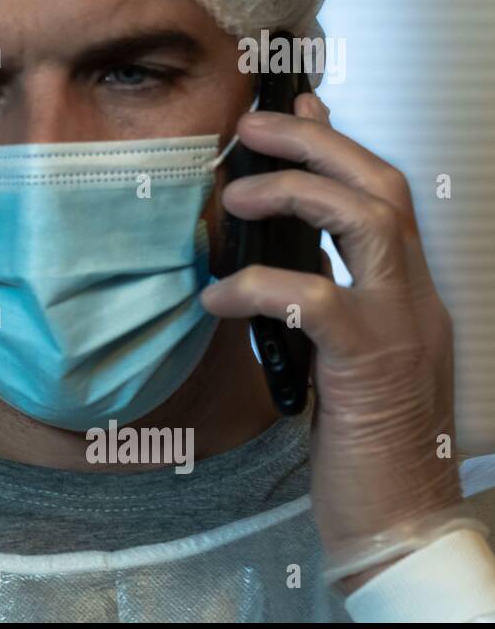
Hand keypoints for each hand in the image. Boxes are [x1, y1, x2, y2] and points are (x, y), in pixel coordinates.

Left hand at [199, 92, 463, 591]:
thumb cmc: (360, 446)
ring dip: (300, 192)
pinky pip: (315, 300)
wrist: (401, 522)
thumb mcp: (340, 363)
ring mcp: (401, 328)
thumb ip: (315, 311)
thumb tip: (259, 268)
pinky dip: (260, 286)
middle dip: (318, 142)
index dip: (339, 145)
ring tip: (237, 194)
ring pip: (370, 220)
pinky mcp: (372, 365)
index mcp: (406, 296)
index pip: (383, 198)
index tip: (296, 106)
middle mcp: (415, 300)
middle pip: (382, 188)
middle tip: (252, 124)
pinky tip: (215, 295)